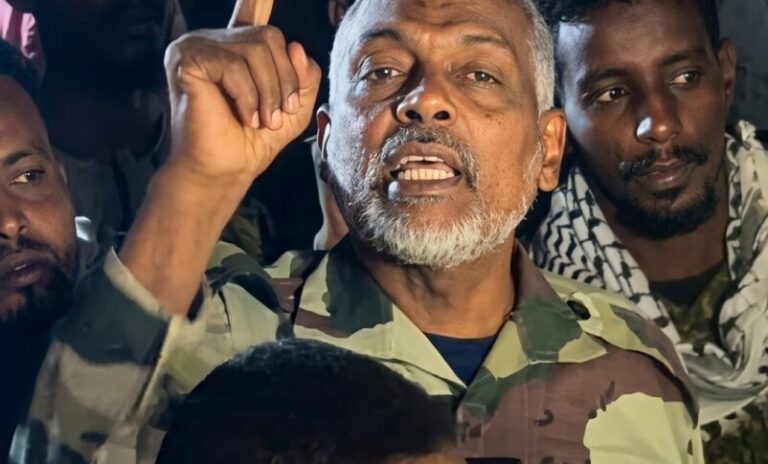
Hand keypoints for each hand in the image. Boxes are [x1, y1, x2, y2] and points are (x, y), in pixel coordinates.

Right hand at [164, 0, 321, 186]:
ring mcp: (197, 46)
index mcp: (238, 48)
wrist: (225, 169)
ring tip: (262, 120)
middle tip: (278, 114)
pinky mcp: (186, 60)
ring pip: (255, 49)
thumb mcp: (294, 107)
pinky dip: (248, 96)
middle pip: (270, 36)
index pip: (251, 12)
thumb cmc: (254, 141)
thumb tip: (295, 47)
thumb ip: (303, 75)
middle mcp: (215, 41)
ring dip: (269, 92)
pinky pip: (234, 65)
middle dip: (284, 79)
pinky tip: (245, 116)